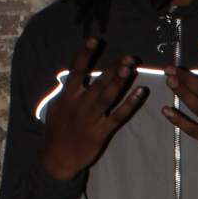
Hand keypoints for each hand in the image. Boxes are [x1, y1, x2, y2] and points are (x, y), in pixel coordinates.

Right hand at [39, 38, 147, 180]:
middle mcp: (79, 105)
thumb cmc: (57, 131)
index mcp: (67, 96)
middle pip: (97, 82)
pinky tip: (140, 92)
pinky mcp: (100, 132)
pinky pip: (117, 116)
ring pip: (107, 96)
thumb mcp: (57, 108)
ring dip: (119, 81)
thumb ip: (67, 92)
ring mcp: (90, 118)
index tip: (94, 40)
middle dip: (113, 68)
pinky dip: (129, 104)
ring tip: (130, 67)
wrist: (57, 158)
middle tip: (128, 56)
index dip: (84, 54)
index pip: (76, 70)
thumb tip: (73, 75)